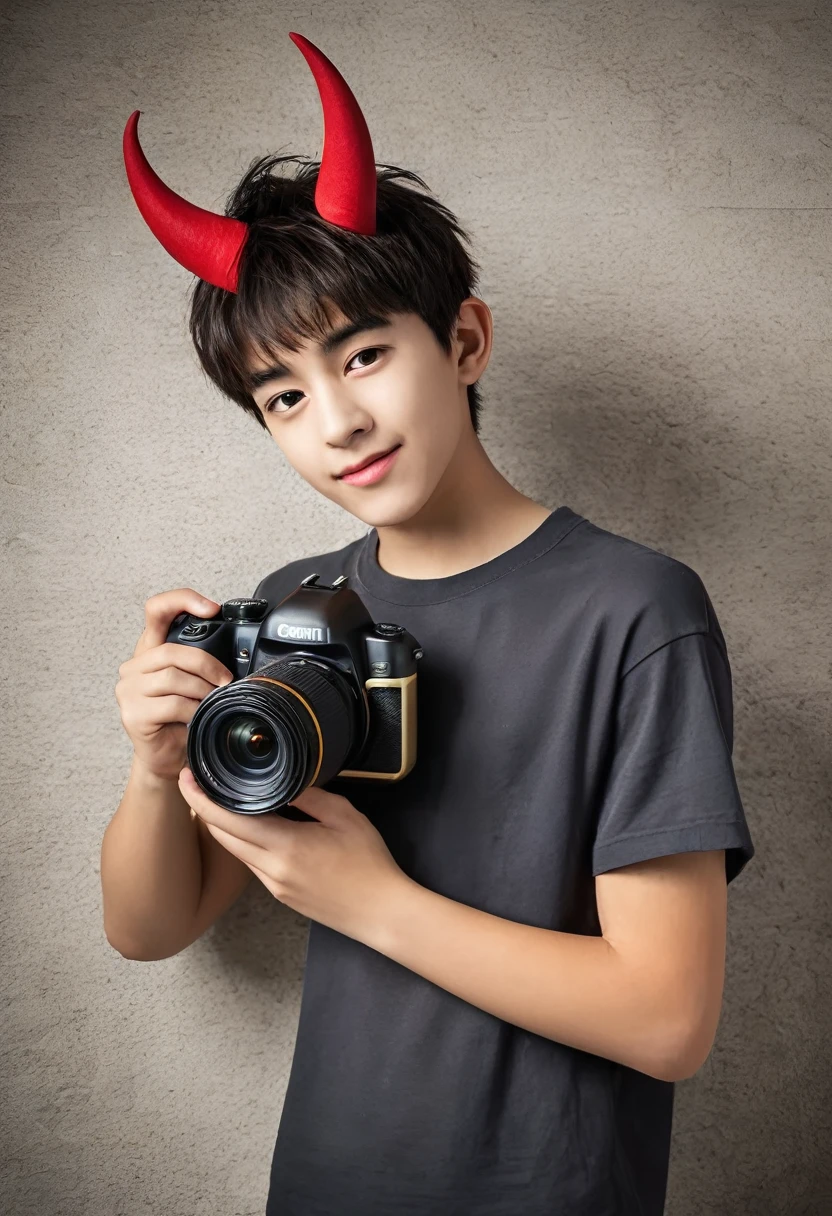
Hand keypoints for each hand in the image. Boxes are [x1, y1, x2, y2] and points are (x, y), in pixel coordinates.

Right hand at [115, 589, 233, 781]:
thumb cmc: (183, 719)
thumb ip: (201, 663)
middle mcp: (134, 666)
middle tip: (225, 681)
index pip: (157, 610)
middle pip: (172, 650)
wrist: (168, 757)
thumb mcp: (194, 683)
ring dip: (202, 690)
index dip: (182, 600)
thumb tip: (237, 654)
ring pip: (173, 678)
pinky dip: (193, 710)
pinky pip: (172, 704)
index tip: (211, 608)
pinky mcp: (133, 713)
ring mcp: (129, 690)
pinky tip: (198, 717)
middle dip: (207, 664)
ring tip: (212, 702)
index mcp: (150, 650)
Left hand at [178, 767, 409, 945]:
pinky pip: (252, 863)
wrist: (381, 912)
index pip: (229, 820)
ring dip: (222, 826)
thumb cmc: (369, 864)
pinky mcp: (280, 894)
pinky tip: (250, 826)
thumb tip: (287, 779)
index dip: (202, 799)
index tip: (188, 778)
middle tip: (197, 782)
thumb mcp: (345, 816)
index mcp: (285, 846)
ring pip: (235, 852)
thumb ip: (311, 795)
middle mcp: (271, 869)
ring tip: (220, 799)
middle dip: (204, 809)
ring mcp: (274, 885)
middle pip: (222, 837)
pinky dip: (242, 842)